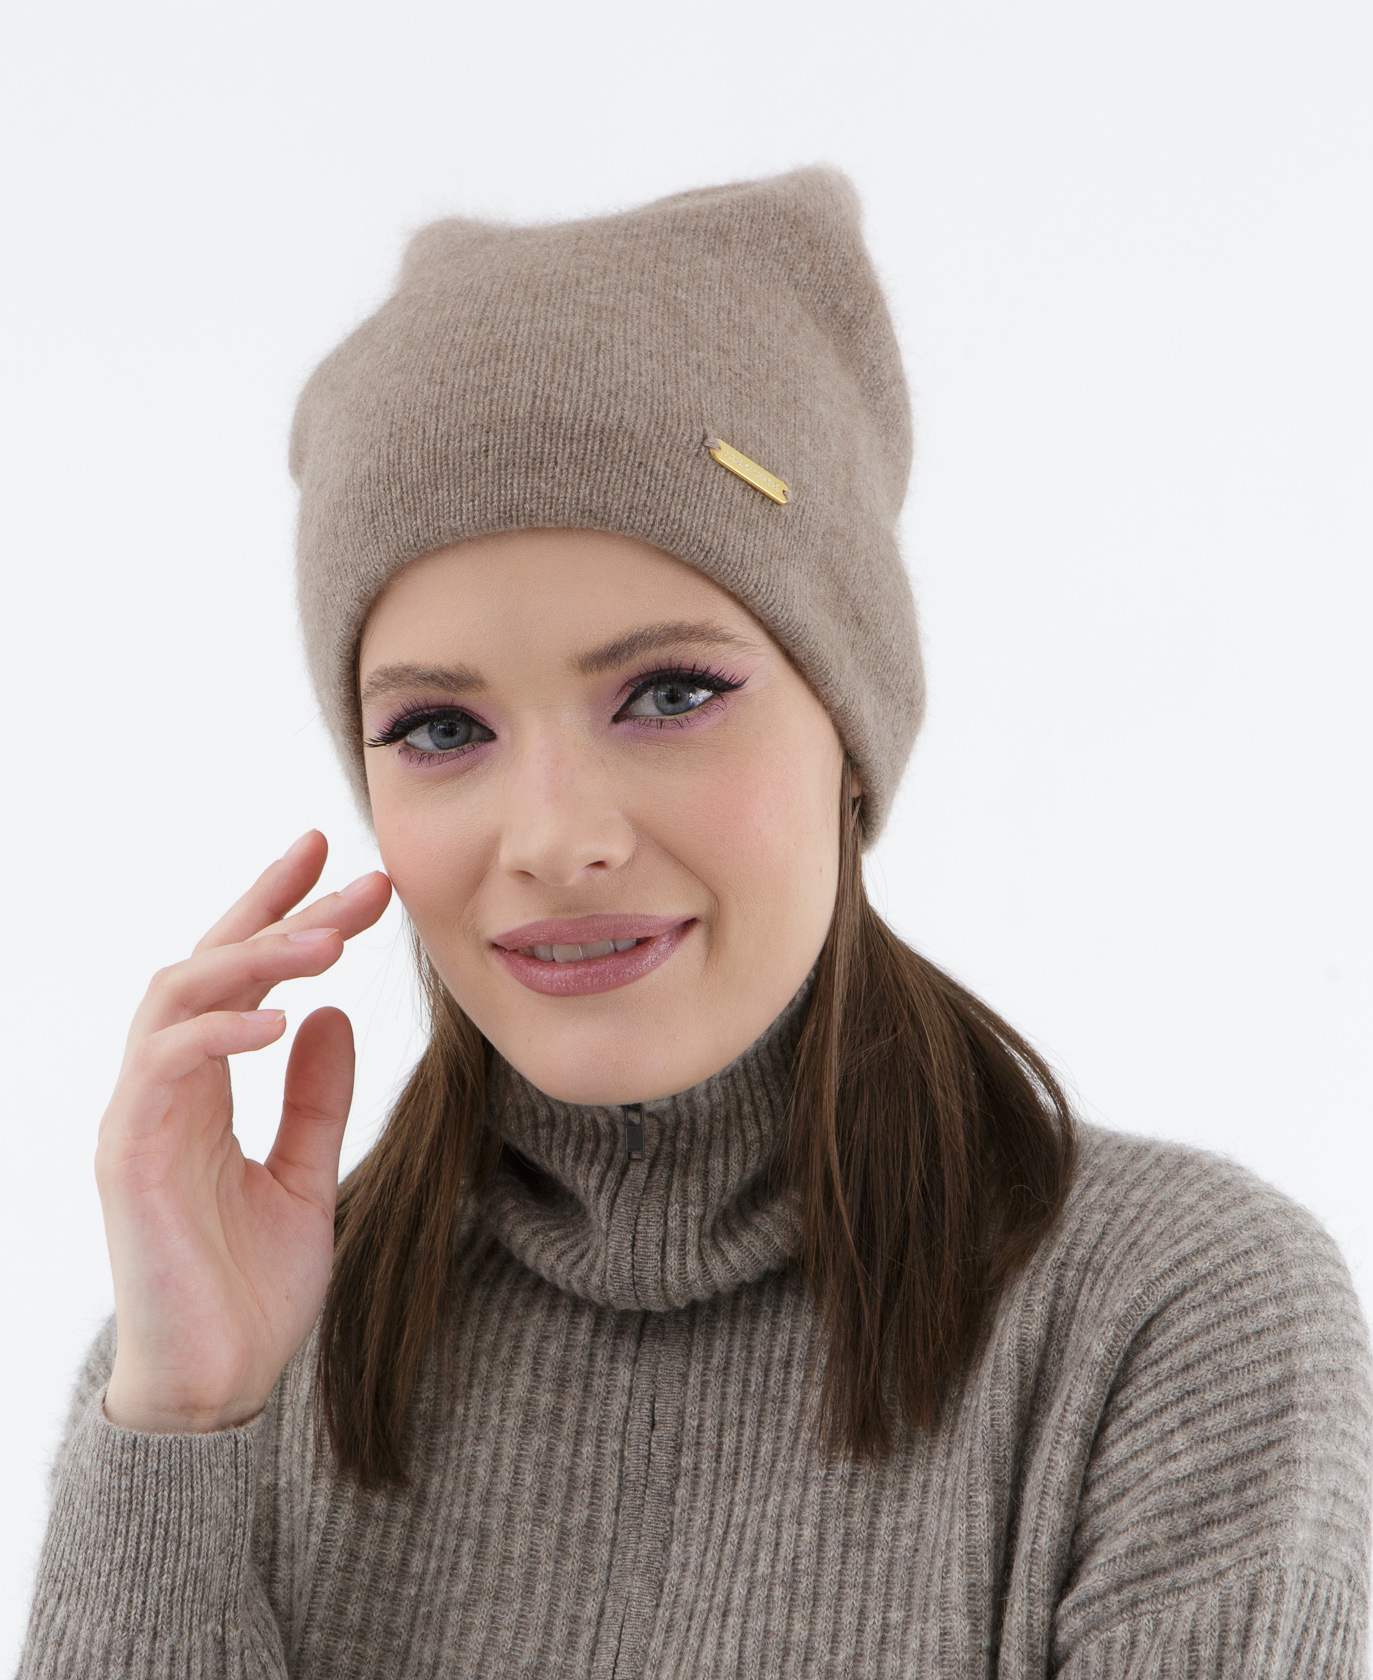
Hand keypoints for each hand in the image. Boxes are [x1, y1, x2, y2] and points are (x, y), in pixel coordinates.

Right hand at [96, 831, 391, 1432]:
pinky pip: (164, 1069)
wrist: (218, 1390)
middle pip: (209, 965)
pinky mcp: (128, 1158)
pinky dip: (221, 1035)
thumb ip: (315, 1097)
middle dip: (275, 910)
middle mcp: (163, 1089)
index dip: (281, 912)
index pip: (237, 978)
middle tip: (349, 870)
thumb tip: (333, 1014)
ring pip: (178, 998)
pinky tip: (283, 1020)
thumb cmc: (251, 1291)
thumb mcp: (306, 1174)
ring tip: (329, 940)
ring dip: (254, 957)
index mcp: (204, 1090)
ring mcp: (140, 1117)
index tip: (342, 866)